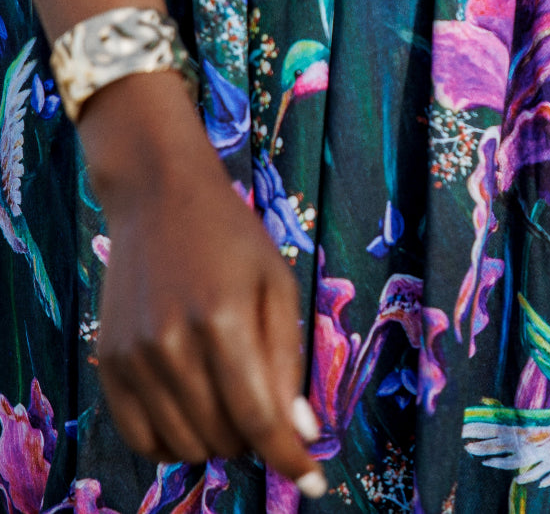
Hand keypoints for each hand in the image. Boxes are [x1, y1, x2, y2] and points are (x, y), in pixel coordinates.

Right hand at [78, 73, 325, 493]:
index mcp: (224, 320)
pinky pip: (142, 439)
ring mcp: (134, 357)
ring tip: (230, 397)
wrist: (158, 195)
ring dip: (218, 440)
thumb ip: (287, 360)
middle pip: (224, 438)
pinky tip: (194, 410)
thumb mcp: (276, 284)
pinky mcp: (109, 363)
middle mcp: (172, 345)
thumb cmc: (231, 237)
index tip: (313, 482)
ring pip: (185, 446)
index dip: (290, 458)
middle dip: (257, 438)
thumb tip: (299, 433)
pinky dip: (174, 442)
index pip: (260, 419)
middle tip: (266, 406)